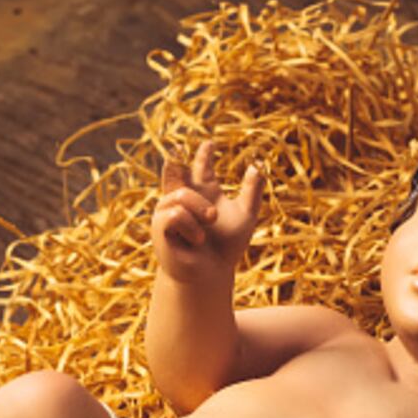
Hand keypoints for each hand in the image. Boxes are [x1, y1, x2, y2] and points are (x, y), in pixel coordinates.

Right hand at [153, 141, 263, 281]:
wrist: (211, 274)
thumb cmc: (226, 248)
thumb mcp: (246, 216)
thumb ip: (252, 191)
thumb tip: (257, 166)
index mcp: (203, 194)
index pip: (200, 167)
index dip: (204, 154)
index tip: (210, 143)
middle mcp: (183, 199)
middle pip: (174, 170)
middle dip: (174, 159)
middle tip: (177, 149)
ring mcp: (169, 211)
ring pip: (181, 193)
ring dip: (199, 208)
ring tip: (210, 223)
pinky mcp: (160, 226)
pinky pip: (175, 213)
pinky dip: (191, 225)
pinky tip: (198, 239)